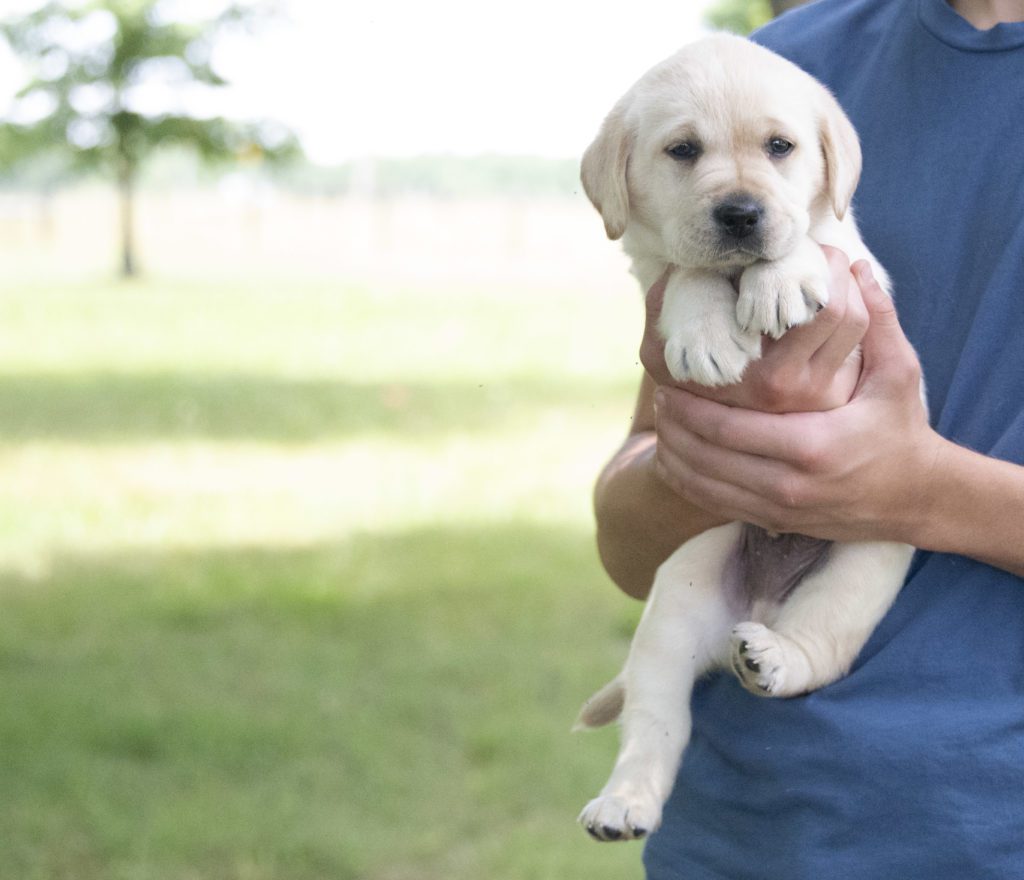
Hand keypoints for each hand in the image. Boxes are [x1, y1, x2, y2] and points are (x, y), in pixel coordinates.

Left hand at [651, 261, 942, 542]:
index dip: (689, 409)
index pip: (727, 429)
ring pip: (703, 486)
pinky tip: (675, 460)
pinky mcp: (773, 522)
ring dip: (674, 456)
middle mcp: (789, 484)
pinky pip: (714, 505)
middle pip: (705, 458)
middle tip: (657, 400)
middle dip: (673, 429)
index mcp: (811, 444)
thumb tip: (857, 266)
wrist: (915, 499)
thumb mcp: (898, 374)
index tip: (667, 387)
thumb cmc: (901, 431)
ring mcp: (778, 509)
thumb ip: (877, 321)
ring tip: (659, 425)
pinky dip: (687, 484)